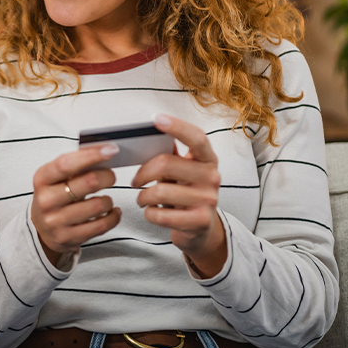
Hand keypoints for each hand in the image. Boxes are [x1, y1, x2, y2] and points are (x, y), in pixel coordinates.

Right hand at [31, 144, 121, 266]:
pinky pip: (102, 225)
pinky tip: (112, 212)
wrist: (42, 230)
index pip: (67, 164)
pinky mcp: (69, 238)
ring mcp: (56, 222)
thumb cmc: (55, 196)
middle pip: (88, 182)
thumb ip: (75, 166)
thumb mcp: (56, 178)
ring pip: (98, 205)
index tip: (111, 150)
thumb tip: (105, 151)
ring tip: (106, 199)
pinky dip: (113, 216)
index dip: (92, 155)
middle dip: (107, 176)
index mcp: (42, 179)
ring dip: (108, 200)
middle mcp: (46, 201)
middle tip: (111, 176)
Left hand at [131, 114, 226, 277]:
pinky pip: (161, 214)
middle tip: (135, 181)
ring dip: (143, 197)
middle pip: (166, 164)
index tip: (156, 119)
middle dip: (143, 173)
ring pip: (159, 192)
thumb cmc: (185, 195)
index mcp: (207, 159)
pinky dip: (149, 213)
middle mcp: (212, 176)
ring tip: (143, 198)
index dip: (177, 126)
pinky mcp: (200, 221)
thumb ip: (171, 156)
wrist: (200, 229)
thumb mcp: (182, 173)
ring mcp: (208, 200)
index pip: (196, 137)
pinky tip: (152, 212)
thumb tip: (151, 136)